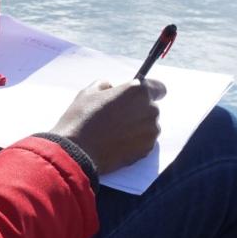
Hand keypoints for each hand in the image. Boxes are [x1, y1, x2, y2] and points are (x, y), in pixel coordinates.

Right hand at [51, 79, 165, 174]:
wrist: (78, 151)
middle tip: (117, 116)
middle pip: (151, 107)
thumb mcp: (89, 92)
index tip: (137, 98)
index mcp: (138, 91)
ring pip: (148, 125)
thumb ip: (106, 85)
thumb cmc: (82, 119)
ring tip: (116, 132)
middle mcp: (150, 110)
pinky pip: (145, 141)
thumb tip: (112, 89)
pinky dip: (135, 141)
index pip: (158, 88)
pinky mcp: (147, 149)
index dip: (148, 92)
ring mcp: (151, 131)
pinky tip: (117, 142)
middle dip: (138, 110)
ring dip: (137, 126)